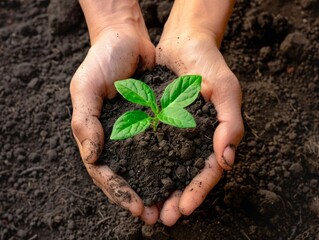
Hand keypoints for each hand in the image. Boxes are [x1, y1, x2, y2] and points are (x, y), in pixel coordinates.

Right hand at [70, 1, 157, 223]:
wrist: (127, 38)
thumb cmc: (102, 60)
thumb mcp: (86, 87)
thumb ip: (85, 121)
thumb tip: (93, 157)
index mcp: (97, 135)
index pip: (105, 172)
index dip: (120, 191)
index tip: (137, 206)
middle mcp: (118, 138)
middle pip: (128, 176)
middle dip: (141, 198)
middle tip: (157, 217)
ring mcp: (138, 131)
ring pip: (148, 166)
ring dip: (158, 188)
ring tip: (172, 206)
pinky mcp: (157, 121)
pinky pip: (165, 145)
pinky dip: (172, 162)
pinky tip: (182, 176)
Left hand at [155, 1, 243, 225]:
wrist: (184, 41)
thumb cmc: (209, 64)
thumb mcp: (226, 90)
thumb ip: (231, 124)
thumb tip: (227, 161)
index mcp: (214, 136)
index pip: (209, 171)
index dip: (198, 191)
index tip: (184, 209)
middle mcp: (194, 139)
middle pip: (186, 176)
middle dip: (176, 199)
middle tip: (163, 219)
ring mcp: (175, 132)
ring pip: (167, 168)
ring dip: (158, 189)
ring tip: (146, 209)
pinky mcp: (157, 122)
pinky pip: (150, 147)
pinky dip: (143, 165)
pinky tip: (133, 178)